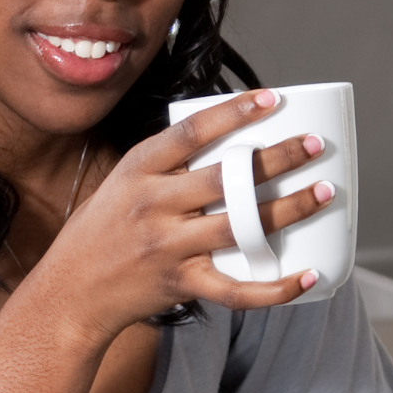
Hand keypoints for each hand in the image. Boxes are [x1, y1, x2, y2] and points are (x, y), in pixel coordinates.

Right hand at [43, 89, 330, 342]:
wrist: (68, 294)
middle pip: (226, 176)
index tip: (273, 98)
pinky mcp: (180, 283)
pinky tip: (308, 276)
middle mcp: (152, 204)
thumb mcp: (121, 185)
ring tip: (323, 192)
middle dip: (277, 158)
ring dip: (288, 209)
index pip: (191, 131)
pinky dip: (276, 287)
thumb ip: (166, 168)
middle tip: (315, 145)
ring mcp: (167, 246)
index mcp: (138, 170)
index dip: (235, 112)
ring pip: (240, 225)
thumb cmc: (100, 234)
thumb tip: (225, 140)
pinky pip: (237, 289)